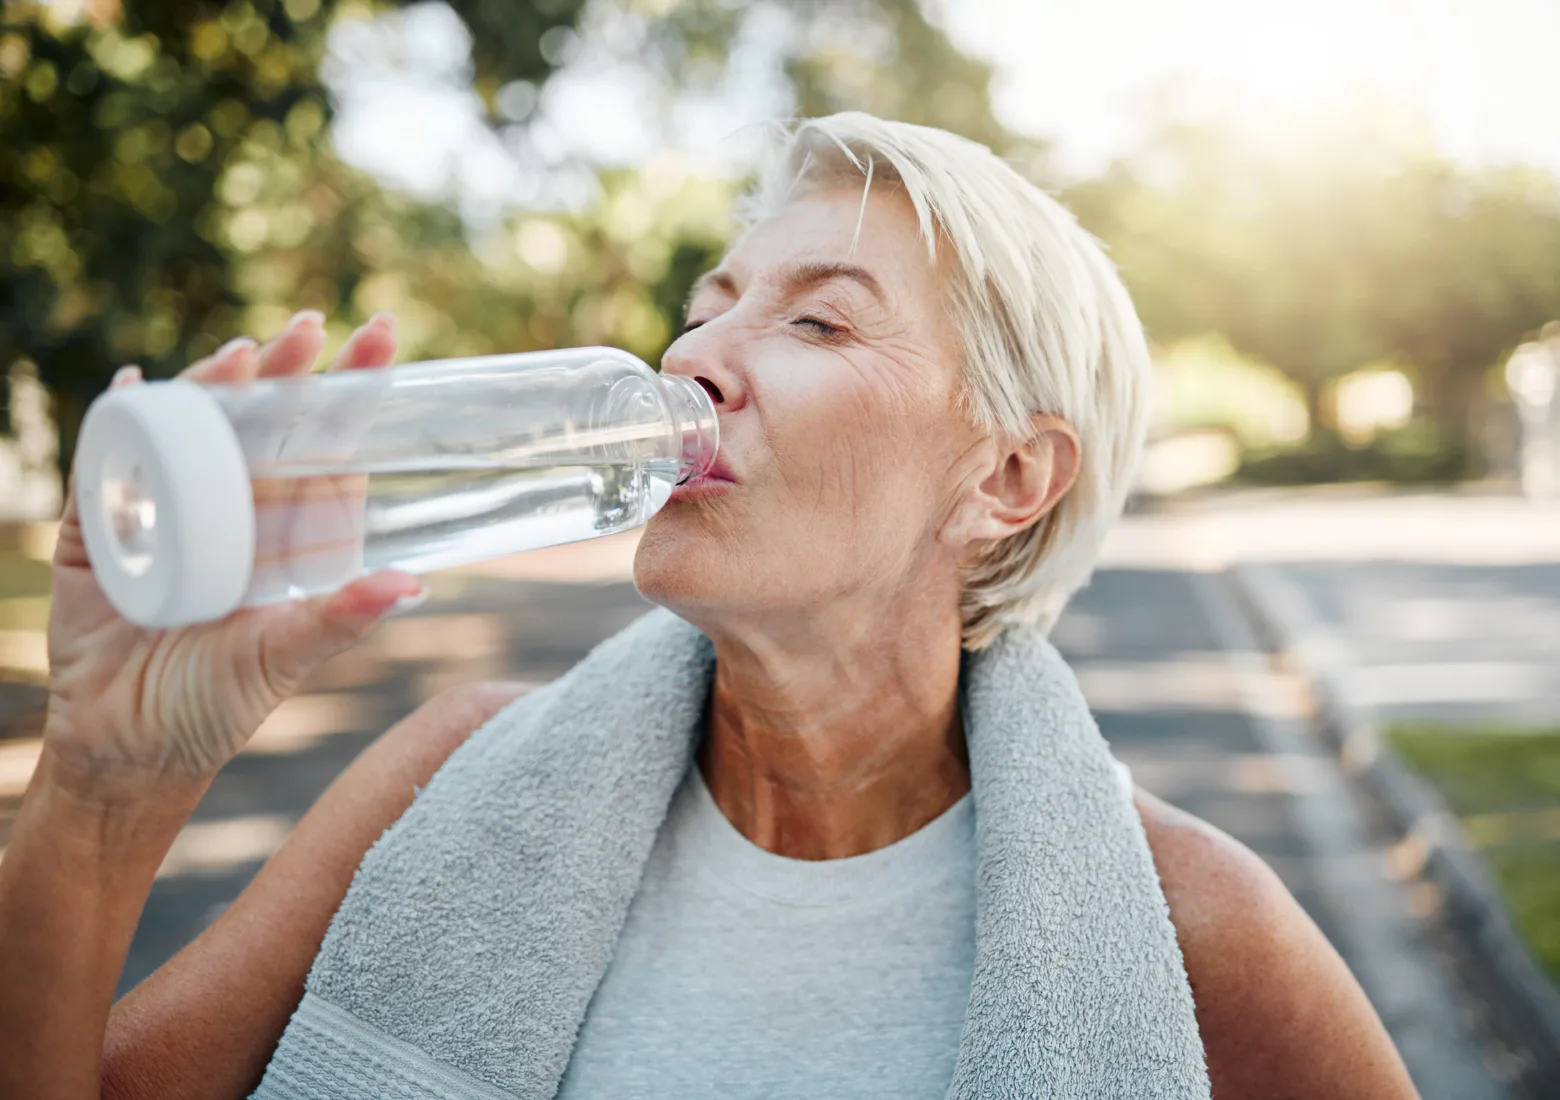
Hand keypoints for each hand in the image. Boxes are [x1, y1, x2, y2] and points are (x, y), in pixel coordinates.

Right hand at [42, 311, 422, 792]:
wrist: (123, 751)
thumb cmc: (213, 707)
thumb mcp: (280, 658)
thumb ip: (338, 618)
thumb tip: (412, 584)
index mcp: (283, 535)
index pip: (325, 450)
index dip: (351, 398)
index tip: (383, 340)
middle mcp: (232, 513)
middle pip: (264, 426)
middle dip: (289, 374)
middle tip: (314, 327)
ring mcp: (166, 513)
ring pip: (192, 430)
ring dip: (211, 389)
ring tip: (239, 356)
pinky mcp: (101, 528)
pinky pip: (108, 465)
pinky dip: (115, 424)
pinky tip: (127, 386)